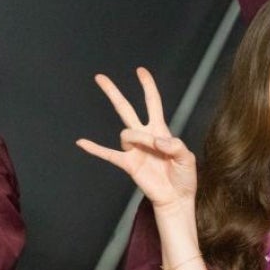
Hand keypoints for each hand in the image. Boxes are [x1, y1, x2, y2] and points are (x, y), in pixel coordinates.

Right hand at [76, 67, 197, 213]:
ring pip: (126, 133)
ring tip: (153, 152)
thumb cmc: (184, 177)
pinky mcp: (128, 164)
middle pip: (125, 109)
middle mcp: (145, 137)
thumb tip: (155, 140)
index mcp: (161, 131)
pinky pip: (108, 154)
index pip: (152, 103)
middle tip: (100, 77)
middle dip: (113, 93)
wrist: (176, 198)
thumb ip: (175, 146)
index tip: (140, 71)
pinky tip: (81, 142)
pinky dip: (95, 148)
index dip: (147, 87)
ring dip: (138, 139)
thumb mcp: (187, 158)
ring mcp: (134, 150)